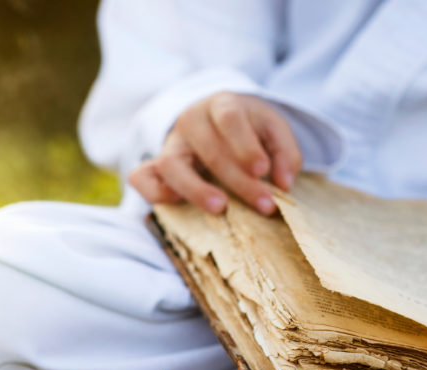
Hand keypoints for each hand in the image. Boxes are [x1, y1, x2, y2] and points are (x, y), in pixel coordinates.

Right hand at [128, 92, 301, 215]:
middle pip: (208, 149)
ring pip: (170, 164)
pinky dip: (155, 193)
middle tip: (264, 205)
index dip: (245, 145)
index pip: (229, 117)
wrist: (218, 121)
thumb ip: (285, 153)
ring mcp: (170, 144)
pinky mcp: (155, 166)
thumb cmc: (249, 128)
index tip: (263, 171)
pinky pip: (141, 178)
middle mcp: (191, 121)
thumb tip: (284, 184)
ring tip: (220, 208)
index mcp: (221, 104)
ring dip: (194, 189)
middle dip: (238, 180)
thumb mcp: (273, 129)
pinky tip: (179, 205)